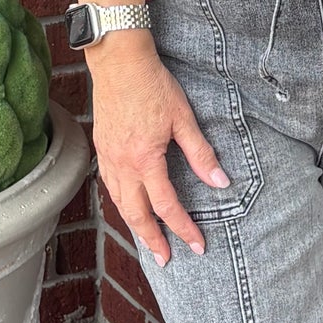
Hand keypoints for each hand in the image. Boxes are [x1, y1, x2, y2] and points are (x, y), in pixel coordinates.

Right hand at [86, 31, 228, 265]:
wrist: (119, 61)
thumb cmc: (152, 84)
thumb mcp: (183, 117)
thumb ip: (200, 153)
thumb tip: (220, 181)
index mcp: (145, 159)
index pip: (167, 205)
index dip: (183, 228)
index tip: (197, 245)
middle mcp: (123, 164)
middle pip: (136, 214)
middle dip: (152, 240)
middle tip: (166, 260)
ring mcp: (108, 157)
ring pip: (119, 202)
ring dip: (133, 225)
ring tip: (147, 240)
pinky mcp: (102, 147)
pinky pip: (110, 185)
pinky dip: (120, 203)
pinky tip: (127, 205)